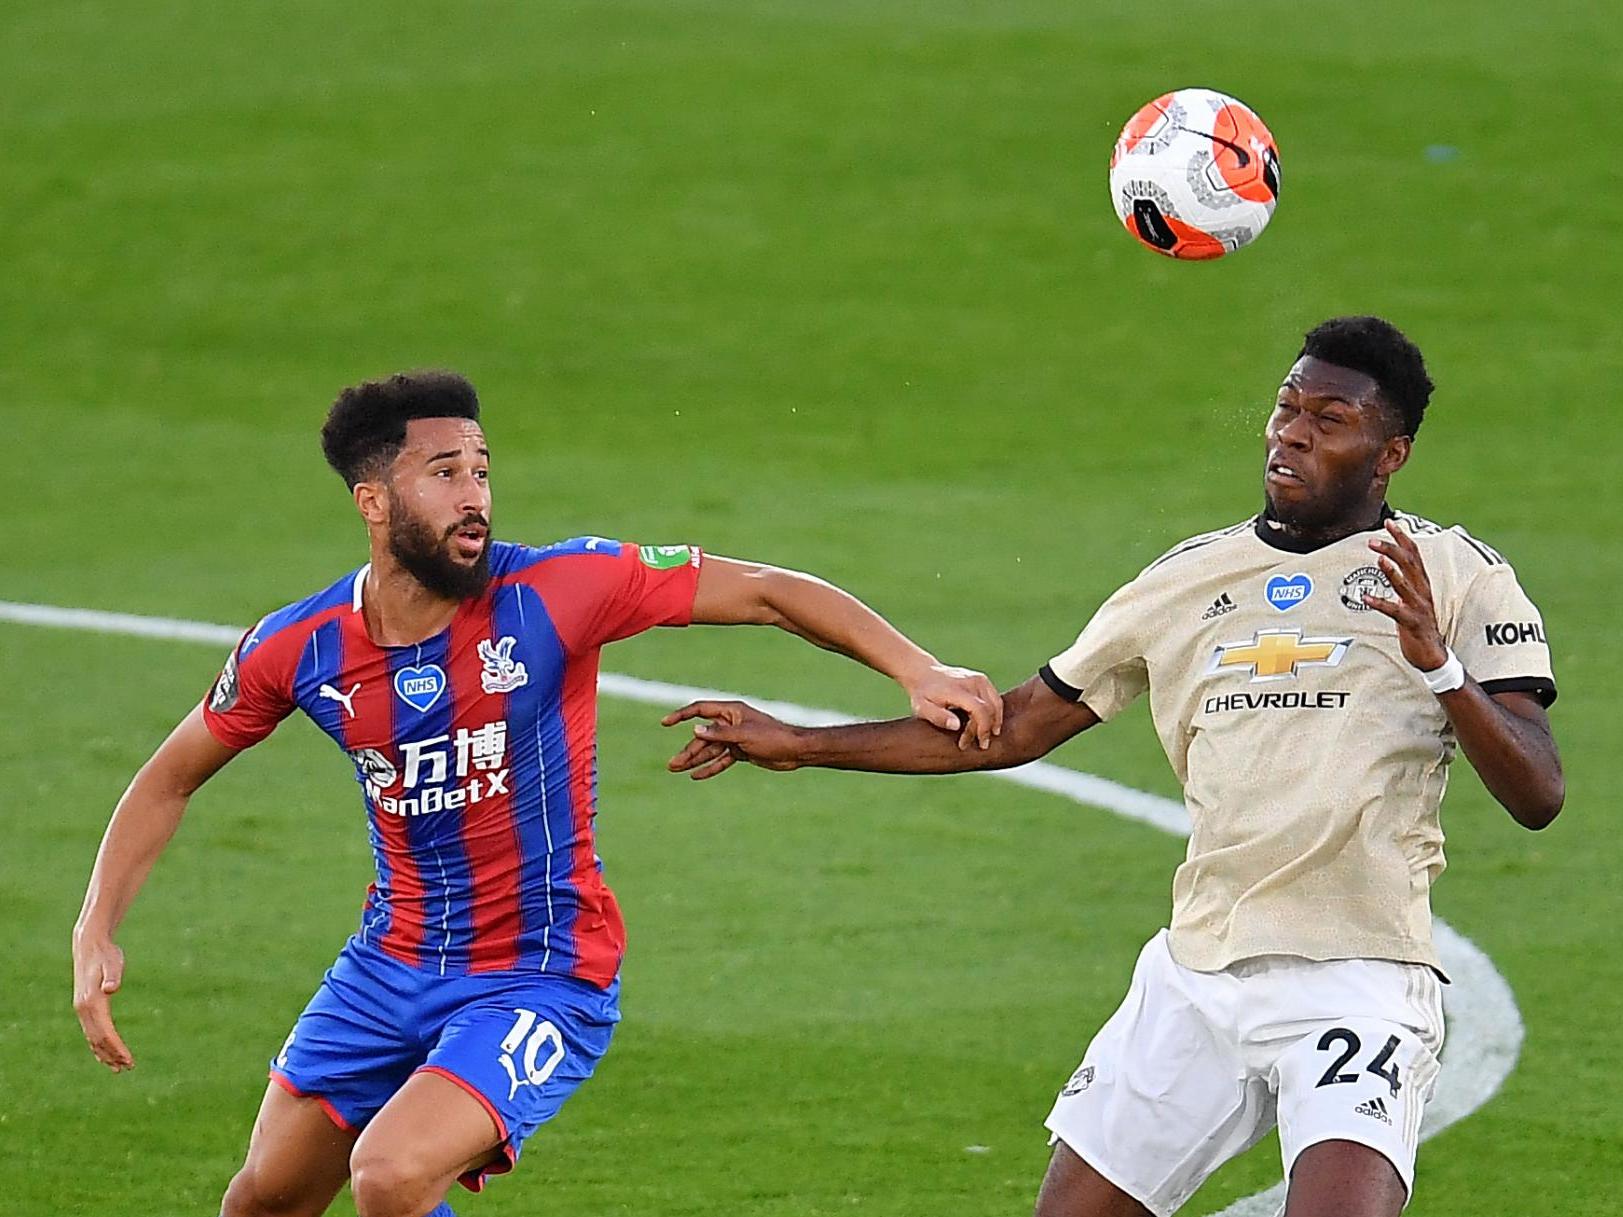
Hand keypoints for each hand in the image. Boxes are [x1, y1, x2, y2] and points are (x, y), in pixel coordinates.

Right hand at [73, 934, 132, 1071]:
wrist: (90, 946)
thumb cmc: (106, 954)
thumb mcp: (113, 962)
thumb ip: (113, 975)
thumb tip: (112, 988)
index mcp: (91, 1002)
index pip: (105, 1033)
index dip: (117, 1048)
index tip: (129, 1060)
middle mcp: (83, 1010)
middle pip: (98, 1040)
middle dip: (113, 1055)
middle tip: (128, 1067)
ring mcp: (82, 1010)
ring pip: (93, 1039)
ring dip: (105, 1054)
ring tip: (119, 1068)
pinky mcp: (85, 1007)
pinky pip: (90, 1032)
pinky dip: (98, 1045)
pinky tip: (105, 1055)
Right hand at [662, 701, 804, 779]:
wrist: (795, 751)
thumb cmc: (773, 737)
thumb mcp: (744, 736)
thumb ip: (719, 734)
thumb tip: (695, 730)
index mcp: (731, 712)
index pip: (700, 710)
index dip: (682, 716)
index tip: (665, 723)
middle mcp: (730, 723)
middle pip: (702, 737)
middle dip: (687, 751)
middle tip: (671, 765)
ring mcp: (734, 738)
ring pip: (709, 750)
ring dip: (694, 760)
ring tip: (676, 769)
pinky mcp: (740, 752)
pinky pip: (720, 760)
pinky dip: (709, 767)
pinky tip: (696, 775)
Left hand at [902, 662, 1002, 750]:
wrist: (924, 673)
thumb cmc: (923, 695)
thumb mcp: (922, 708)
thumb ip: (938, 717)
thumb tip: (956, 725)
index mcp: (957, 689)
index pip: (979, 709)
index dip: (982, 728)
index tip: (979, 743)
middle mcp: (971, 681)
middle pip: (989, 708)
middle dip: (986, 728)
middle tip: (980, 744)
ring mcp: (979, 678)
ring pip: (996, 704)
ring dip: (994, 722)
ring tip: (986, 736)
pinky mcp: (982, 679)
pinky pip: (995, 699)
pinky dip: (994, 713)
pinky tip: (988, 725)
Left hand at [1365, 520, 1448, 671]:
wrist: (1433, 655)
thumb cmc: (1418, 625)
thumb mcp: (1411, 598)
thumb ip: (1402, 581)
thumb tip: (1389, 563)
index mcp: (1422, 584)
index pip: (1414, 554)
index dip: (1403, 537)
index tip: (1390, 522)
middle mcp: (1422, 592)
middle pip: (1410, 564)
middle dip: (1393, 548)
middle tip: (1373, 539)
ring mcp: (1418, 607)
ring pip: (1405, 584)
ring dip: (1391, 570)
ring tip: (1378, 558)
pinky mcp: (1411, 623)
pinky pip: (1394, 611)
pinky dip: (1380, 603)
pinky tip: (1366, 598)